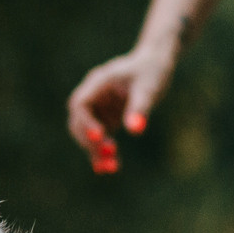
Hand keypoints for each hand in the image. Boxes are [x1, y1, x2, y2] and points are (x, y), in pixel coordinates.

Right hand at [66, 44, 173, 173]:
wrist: (155, 65)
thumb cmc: (152, 71)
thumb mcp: (149, 88)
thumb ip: (140, 108)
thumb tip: (135, 130)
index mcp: (98, 82)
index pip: (80, 104)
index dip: (85, 122)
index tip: (98, 136)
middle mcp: (93, 96)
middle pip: (79, 122)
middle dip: (90, 140)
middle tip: (109, 153)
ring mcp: (97, 109)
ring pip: (86, 134)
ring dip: (95, 151)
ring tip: (111, 167)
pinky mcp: (104, 119)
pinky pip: (98, 140)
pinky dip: (101, 152)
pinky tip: (110, 167)